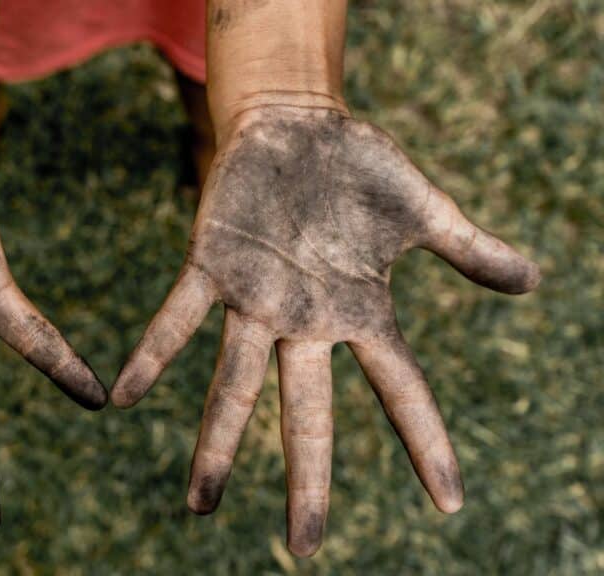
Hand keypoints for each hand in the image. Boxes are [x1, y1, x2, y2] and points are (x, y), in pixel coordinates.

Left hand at [111, 106, 538, 556]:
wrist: (298, 121)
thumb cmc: (360, 170)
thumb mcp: (426, 211)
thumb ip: (469, 250)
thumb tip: (534, 280)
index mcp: (358, 313)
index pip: (401, 390)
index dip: (427, 444)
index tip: (449, 504)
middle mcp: (303, 321)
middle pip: (306, 414)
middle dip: (305, 479)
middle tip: (303, 546)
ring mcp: (254, 299)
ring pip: (234, 384)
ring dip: (216, 444)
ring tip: (198, 507)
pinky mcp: (211, 264)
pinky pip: (177, 318)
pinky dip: (154, 354)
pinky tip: (124, 396)